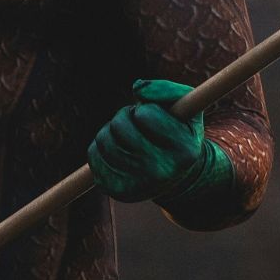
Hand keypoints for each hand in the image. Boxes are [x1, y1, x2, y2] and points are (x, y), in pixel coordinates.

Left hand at [86, 79, 207, 202]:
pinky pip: (94, 155)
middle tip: (137, 124)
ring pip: (104, 139)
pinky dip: (100, 146)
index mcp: (184, 152)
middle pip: (120, 126)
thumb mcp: (185, 107)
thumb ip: (167, 90)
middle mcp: (163, 173)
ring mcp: (139, 185)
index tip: (153, 117)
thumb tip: (137, 89)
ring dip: (111, 130)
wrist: (175, 174)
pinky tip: (117, 150)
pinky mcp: (117, 191)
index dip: (145, 109)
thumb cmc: (178, 132)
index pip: (146, 114)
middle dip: (126, 116)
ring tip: (128, 136)